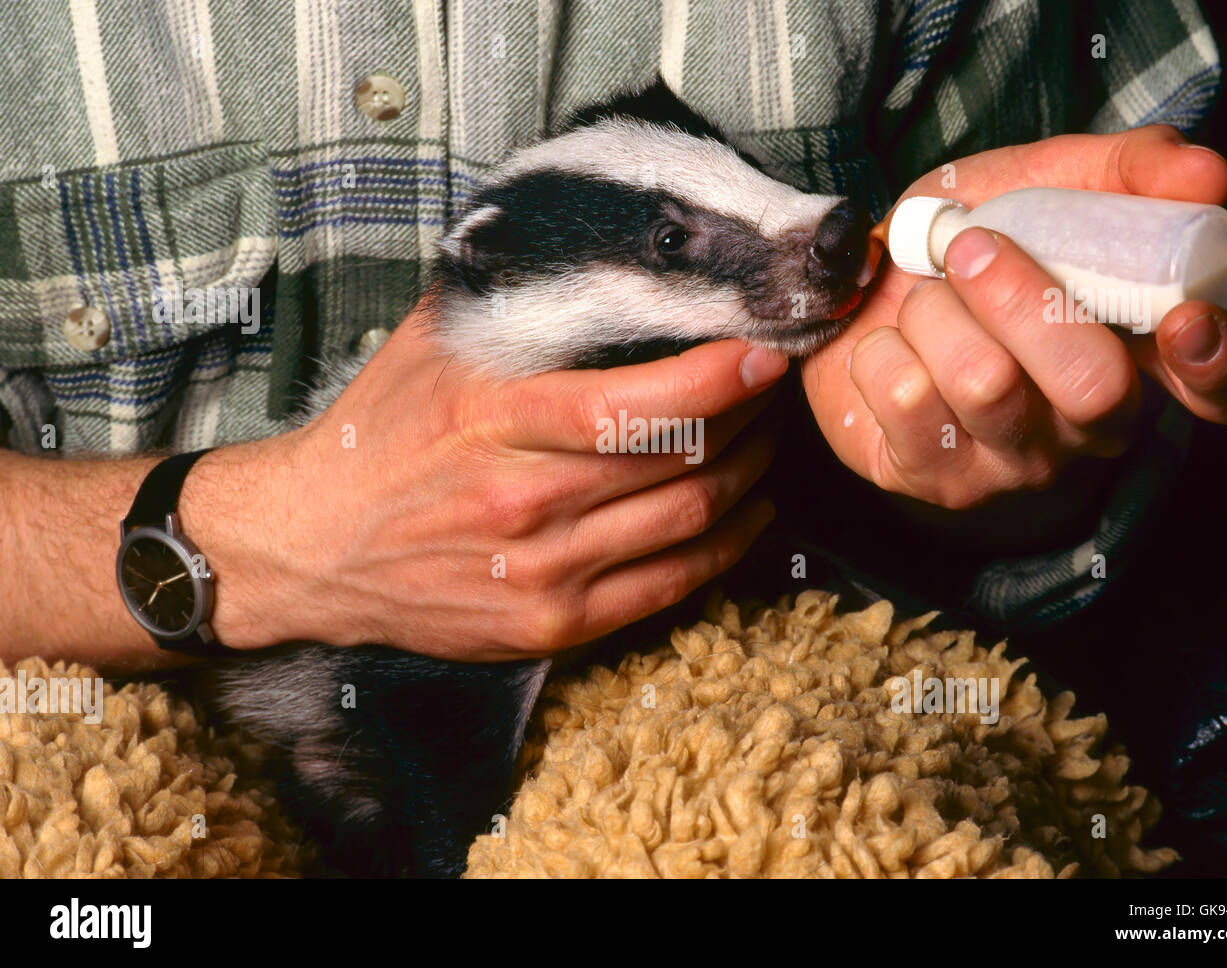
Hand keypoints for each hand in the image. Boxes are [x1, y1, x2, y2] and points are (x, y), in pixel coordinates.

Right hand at [184, 307, 786, 659]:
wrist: (311, 547)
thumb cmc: (378, 436)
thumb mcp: (429, 348)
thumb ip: (512, 302)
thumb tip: (597, 249)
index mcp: (494, 422)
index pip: (637, 406)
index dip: (720, 378)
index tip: (762, 351)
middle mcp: (522, 502)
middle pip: (682, 462)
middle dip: (752, 420)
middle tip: (773, 389)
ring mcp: (540, 572)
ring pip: (688, 523)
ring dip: (750, 478)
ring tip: (766, 442)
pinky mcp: (549, 624)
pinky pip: (669, 587)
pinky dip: (724, 548)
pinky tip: (745, 514)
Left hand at [803, 124, 1226, 516]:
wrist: (859, 297)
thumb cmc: (965, 250)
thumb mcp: (1042, 186)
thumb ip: (1127, 170)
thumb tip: (1205, 173)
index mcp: (1138, 355)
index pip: (1220, 389)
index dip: (1216, 362)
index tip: (1182, 319)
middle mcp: (1087, 427)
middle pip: (1090, 385)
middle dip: (1019, 298)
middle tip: (969, 247)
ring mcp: (1012, 462)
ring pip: (984, 383)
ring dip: (933, 313)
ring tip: (924, 303)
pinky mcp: (934, 477)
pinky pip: (905, 398)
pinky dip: (881, 347)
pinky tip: (891, 347)